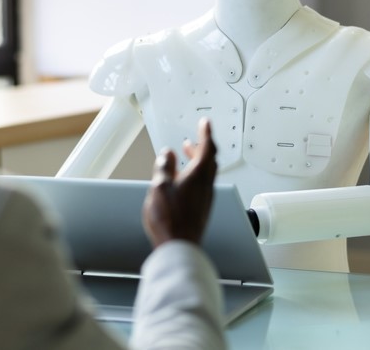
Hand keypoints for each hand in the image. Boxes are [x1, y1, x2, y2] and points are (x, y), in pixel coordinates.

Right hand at [142, 118, 217, 246]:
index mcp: (198, 175)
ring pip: (206, 173)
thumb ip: (164, 167)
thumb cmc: (170, 218)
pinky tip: (183, 180)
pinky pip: (202, 184)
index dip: (206, 133)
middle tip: (193, 141)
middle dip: (202, 147)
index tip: (205, 123)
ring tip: (185, 157)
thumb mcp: (159, 186)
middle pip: (209, 160)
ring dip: (198, 161)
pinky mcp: (201, 208)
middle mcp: (206, 185)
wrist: (179, 245)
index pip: (207, 147)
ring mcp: (205, 197)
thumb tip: (167, 154)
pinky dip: (195, 175)